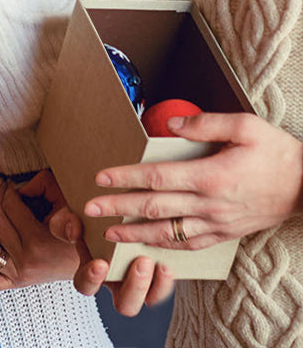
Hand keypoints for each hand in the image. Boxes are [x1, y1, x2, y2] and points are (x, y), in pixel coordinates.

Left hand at [0, 171, 81, 290]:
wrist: (91, 264)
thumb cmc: (80, 230)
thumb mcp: (67, 202)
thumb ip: (44, 187)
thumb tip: (18, 184)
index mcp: (39, 240)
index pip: (11, 207)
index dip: (7, 190)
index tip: (8, 182)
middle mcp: (26, 259)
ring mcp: (19, 273)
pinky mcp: (16, 282)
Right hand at [47, 201, 173, 314]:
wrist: (106, 218)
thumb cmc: (85, 219)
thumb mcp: (71, 218)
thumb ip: (66, 223)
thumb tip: (74, 230)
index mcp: (91, 272)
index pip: (86, 285)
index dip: (92, 279)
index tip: (100, 264)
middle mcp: (116, 284)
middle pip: (126, 305)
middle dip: (135, 287)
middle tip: (142, 263)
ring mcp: (138, 281)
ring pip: (151, 299)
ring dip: (157, 286)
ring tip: (161, 265)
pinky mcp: (155, 273)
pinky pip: (166, 284)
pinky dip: (169, 276)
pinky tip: (170, 260)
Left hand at [84, 112, 302, 249]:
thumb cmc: (277, 153)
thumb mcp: (245, 126)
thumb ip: (205, 123)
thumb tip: (172, 122)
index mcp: (210, 176)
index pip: (157, 178)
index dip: (126, 178)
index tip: (100, 177)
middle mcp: (210, 204)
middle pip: (154, 208)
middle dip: (118, 208)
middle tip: (90, 208)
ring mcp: (218, 223)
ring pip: (168, 233)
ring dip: (135, 233)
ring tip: (109, 233)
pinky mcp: (226, 234)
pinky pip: (190, 244)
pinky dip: (165, 246)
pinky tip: (147, 244)